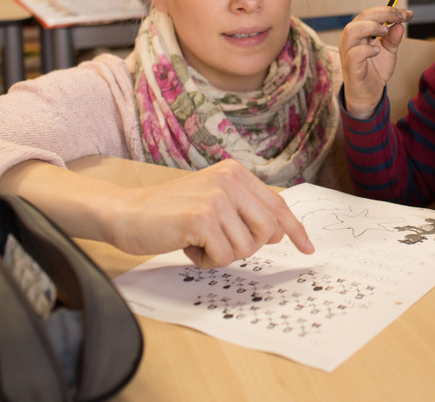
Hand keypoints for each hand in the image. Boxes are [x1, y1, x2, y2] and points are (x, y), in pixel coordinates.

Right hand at [103, 160, 312, 267]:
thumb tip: (280, 233)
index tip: (308, 248)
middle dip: (248, 247)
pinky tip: (188, 246)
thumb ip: (245, 211)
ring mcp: (217, 197)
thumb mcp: (214, 202)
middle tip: (219, 243)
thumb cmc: (169, 214)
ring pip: (247, 247)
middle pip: (268, 230)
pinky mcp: (202, 218)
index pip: (278, 205)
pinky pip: (225, 257)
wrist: (126, 214)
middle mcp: (230, 179)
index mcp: (236, 173)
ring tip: (198, 241)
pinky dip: (207, 261)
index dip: (295, 229)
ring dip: (223, 255)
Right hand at [338, 6, 412, 118]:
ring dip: (371, 27)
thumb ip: (393, 38)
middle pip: (362, 17)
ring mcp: (348, 53)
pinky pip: (353, 54)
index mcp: (360, 33)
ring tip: (385, 32)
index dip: (390, 11)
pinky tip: (377, 51)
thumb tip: (400, 24)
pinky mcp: (350, 68)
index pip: (371, 14)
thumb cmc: (375, 70)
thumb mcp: (389, 52)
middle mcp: (351, 39)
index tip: (408, 14)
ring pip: (352, 30)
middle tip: (400, 18)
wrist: (369, 95)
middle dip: (383, 14)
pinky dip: (367, 50)